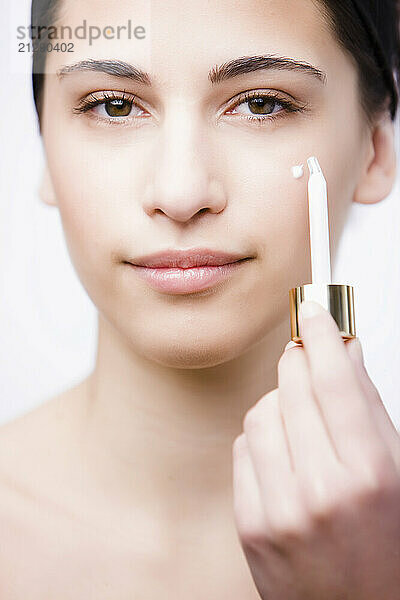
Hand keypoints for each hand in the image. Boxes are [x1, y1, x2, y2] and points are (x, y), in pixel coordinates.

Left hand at [232, 300, 399, 599]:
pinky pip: (244, 447)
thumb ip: (368, 407)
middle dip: (300, 363)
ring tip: (303, 425)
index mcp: (369, 474)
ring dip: (280, 404)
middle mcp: (320, 491)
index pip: (333, 380)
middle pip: (291, 387)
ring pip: (260, 412)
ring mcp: (278, 509)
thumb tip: (345, 350)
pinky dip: (262, 440)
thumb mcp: (396, 470)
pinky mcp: (248, 522)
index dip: (321, 334)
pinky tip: (285, 459)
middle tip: (309, 358)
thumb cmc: (385, 545)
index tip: (312, 309)